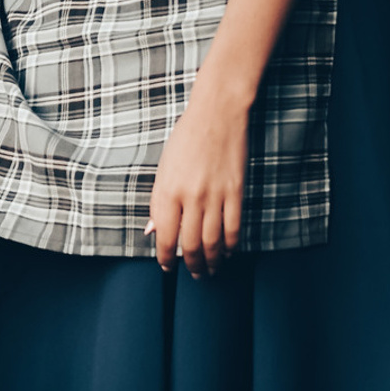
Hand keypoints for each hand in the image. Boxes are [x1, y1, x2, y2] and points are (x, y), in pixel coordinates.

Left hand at [145, 89, 248, 279]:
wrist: (216, 115)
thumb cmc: (185, 140)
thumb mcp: (163, 169)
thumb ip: (158, 203)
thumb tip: (154, 231)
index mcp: (168, 192)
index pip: (166, 237)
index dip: (166, 258)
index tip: (167, 267)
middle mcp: (191, 198)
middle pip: (191, 245)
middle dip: (192, 266)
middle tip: (194, 275)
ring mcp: (215, 196)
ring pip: (213, 242)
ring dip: (212, 261)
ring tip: (210, 270)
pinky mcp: (236, 192)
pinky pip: (233, 228)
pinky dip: (231, 245)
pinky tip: (228, 252)